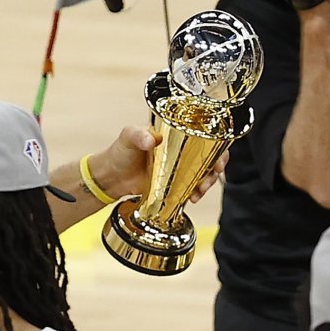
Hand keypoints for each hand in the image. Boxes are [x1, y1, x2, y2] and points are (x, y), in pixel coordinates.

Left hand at [89, 126, 226, 202]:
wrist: (112, 176)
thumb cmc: (120, 151)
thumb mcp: (128, 137)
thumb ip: (138, 135)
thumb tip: (151, 140)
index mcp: (174, 133)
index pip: (202, 134)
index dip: (216, 143)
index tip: (218, 156)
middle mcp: (181, 149)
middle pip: (209, 155)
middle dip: (216, 166)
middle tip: (213, 174)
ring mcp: (179, 167)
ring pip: (203, 173)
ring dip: (207, 182)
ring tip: (199, 191)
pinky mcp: (175, 183)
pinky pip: (192, 187)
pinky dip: (196, 192)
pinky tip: (192, 198)